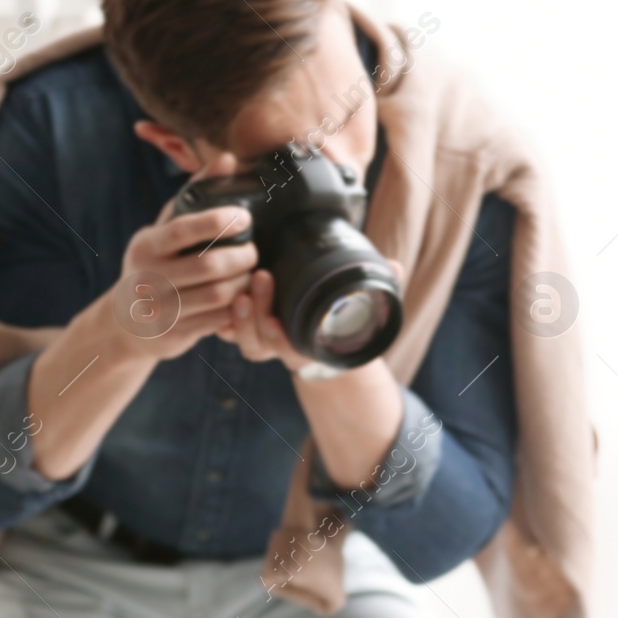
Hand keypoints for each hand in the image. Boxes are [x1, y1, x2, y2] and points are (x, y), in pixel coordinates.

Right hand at [97, 201, 259, 362]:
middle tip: (254, 252)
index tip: (245, 218)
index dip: (219, 221)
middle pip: (211, 266)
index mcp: (147, 245)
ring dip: (245, 283)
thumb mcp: (164, 230)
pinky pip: (220, 321)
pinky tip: (244, 298)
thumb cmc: (155, 265)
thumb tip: (227, 159)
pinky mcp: (176, 334)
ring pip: (220, 295)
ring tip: (251, 274)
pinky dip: (238, 308)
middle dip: (242, 257)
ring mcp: (162, 309)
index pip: (183, 229)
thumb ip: (195, 196)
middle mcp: (149, 277)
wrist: (126, 323)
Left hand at [219, 258, 404, 374]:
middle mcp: (284, 351)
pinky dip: (222, 317)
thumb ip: (380, 288)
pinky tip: (224, 291)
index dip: (280, 339)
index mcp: (311, 349)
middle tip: (262, 277)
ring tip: (240, 285)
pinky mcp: (249, 331)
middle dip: (255, 313)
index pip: (290, 350)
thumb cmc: (346, 325)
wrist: (330, 347)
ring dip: (238, 314)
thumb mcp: (367, 310)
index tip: (276, 320)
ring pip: (243, 339)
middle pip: (259, 343)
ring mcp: (265, 343)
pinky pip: (228, 331)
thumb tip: (395, 267)